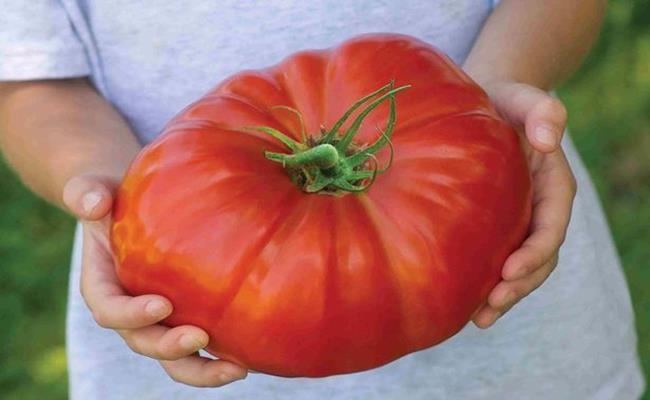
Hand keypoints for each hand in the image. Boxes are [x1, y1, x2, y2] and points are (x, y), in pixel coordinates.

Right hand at [63, 174, 247, 385]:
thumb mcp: (94, 189)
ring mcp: (159, 319)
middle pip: (144, 342)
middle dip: (170, 348)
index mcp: (102, 286)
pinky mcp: (186, 316)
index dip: (131, 314)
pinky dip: (221, 355)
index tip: (161, 304)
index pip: (109, 310)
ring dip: (203, 368)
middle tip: (199, 338)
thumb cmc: (114, 197)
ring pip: (175, 358)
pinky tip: (250, 355)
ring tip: (237, 369)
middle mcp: (130, 311)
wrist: (133, 206)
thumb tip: (93, 203)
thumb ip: (85, 193)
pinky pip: (200, 345)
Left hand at [471, 82, 576, 327]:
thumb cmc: (502, 100)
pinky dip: (484, 283)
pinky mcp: (494, 226)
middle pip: (538, 258)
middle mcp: (538, 209)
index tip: (509, 270)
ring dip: (502, 295)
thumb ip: (542, 111)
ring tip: (478, 318)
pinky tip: (463, 303)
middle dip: (517, 286)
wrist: (483, 104)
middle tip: (489, 308)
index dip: (535, 252)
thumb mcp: (522, 97)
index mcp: (552, 185)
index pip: (551, 226)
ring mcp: (518, 220)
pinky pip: (495, 260)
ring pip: (518, 267)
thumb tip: (549, 138)